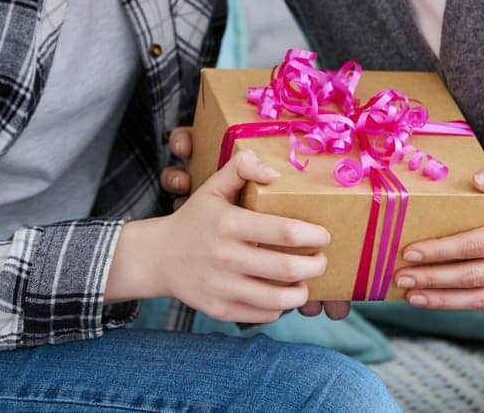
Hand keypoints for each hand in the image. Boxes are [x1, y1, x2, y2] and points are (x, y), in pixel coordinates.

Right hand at [162, 125, 349, 320]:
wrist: (158, 257)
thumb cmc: (195, 219)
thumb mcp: (212, 186)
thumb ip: (241, 168)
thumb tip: (274, 173)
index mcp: (228, 223)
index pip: (283, 231)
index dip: (313, 235)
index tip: (324, 235)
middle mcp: (225, 256)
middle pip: (287, 268)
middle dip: (316, 266)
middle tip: (322, 260)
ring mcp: (221, 287)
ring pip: (278, 299)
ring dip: (301, 292)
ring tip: (306, 282)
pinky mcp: (219, 310)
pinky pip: (262, 315)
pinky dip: (279, 308)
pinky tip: (281, 296)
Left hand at [390, 162, 483, 309]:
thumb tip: (476, 180)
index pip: (476, 246)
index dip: (442, 250)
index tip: (411, 250)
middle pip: (472, 277)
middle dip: (432, 278)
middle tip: (400, 276)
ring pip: (479, 299)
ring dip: (442, 299)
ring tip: (411, 295)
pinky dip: (460, 303)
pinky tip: (437, 298)